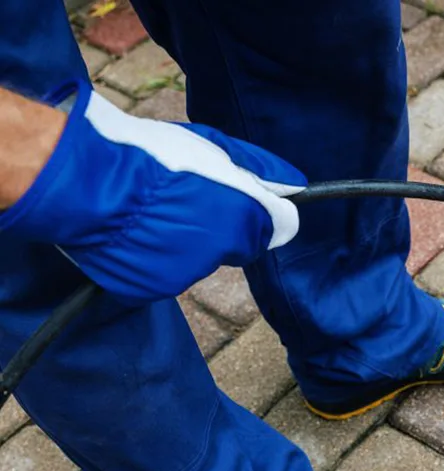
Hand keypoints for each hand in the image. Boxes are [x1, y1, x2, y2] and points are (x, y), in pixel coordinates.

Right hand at [0, 80, 304, 303]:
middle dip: (220, 226)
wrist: (85, 180)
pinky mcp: (151, 288)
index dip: (259, 209)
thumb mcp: (213, 148)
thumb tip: (297, 186)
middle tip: (184, 197)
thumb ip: (261, 169)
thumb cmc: (149, 155)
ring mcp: (184, 274)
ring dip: (184, 241)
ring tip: (151, 209)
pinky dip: (154, 256)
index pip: (279, 226)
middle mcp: (221, 252)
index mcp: (242, 216)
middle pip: (237, 244)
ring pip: (199, 260)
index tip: (239, 197)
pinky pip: (163, 272)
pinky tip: (134, 230)